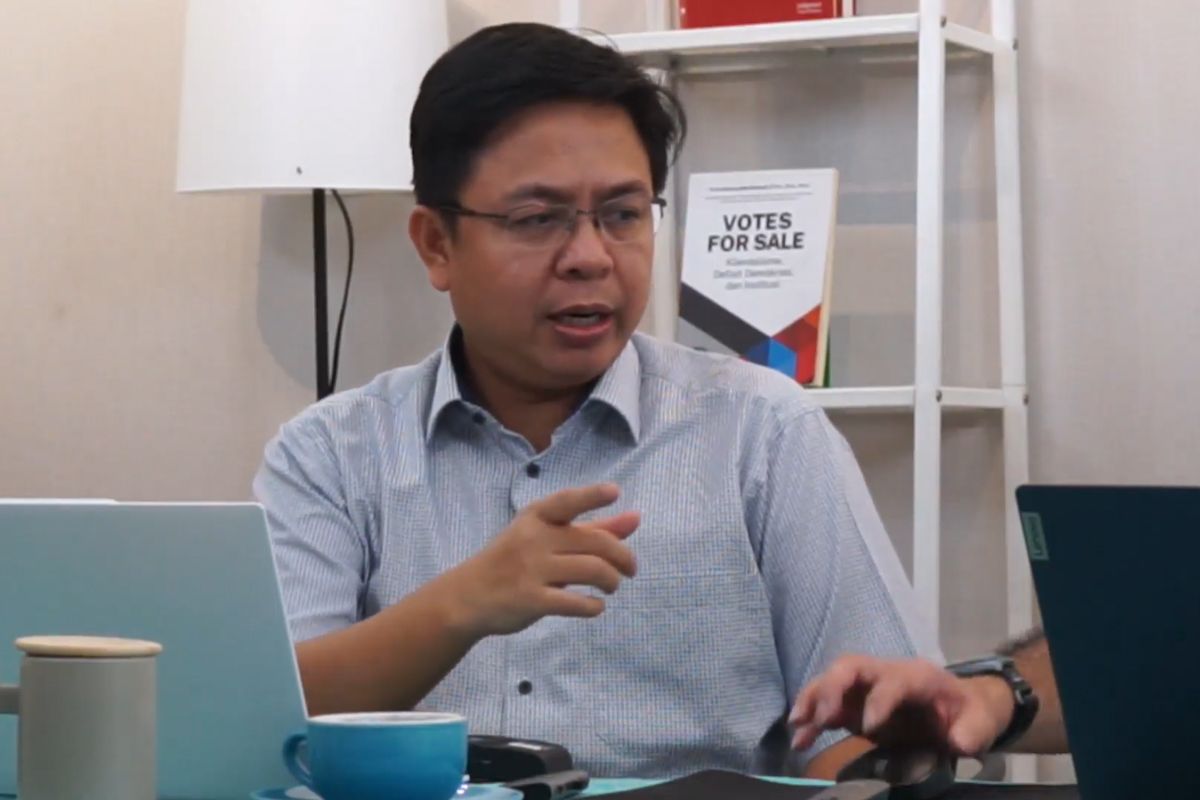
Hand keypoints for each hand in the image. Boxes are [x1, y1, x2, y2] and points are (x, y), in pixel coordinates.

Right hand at [443, 483, 638, 638]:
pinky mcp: (531, 600)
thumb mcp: (546, 537)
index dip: (591, 496)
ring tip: (612, 586)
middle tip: (631, 569)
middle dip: (623, 557)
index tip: (614, 491)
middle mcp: (534, 539)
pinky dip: (594, 606)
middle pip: (595, 542)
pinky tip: (595, 606)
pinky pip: (575, 603)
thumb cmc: (515, 560)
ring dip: (612, 581)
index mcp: (537, 517)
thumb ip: (593, 527)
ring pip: (592, 570)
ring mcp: (531, 570)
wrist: (468, 596)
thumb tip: (636, 517)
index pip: (567, 502)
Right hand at [789, 655, 1014, 755]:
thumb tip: (958, 740)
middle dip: (832, 688)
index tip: (869, 728)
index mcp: (916, 676)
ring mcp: (866, 688)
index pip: (891, 679)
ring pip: (831, 680)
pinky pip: (827, 704)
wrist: (960, 708)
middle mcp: (885, 673)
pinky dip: (810, 719)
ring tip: (797, 725)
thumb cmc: (969, 713)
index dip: (878, 700)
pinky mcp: (855, 705)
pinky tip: (799, 739)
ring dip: (812, 699)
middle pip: (851, 666)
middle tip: (822, 718)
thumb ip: (972, 731)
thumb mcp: (981, 722)